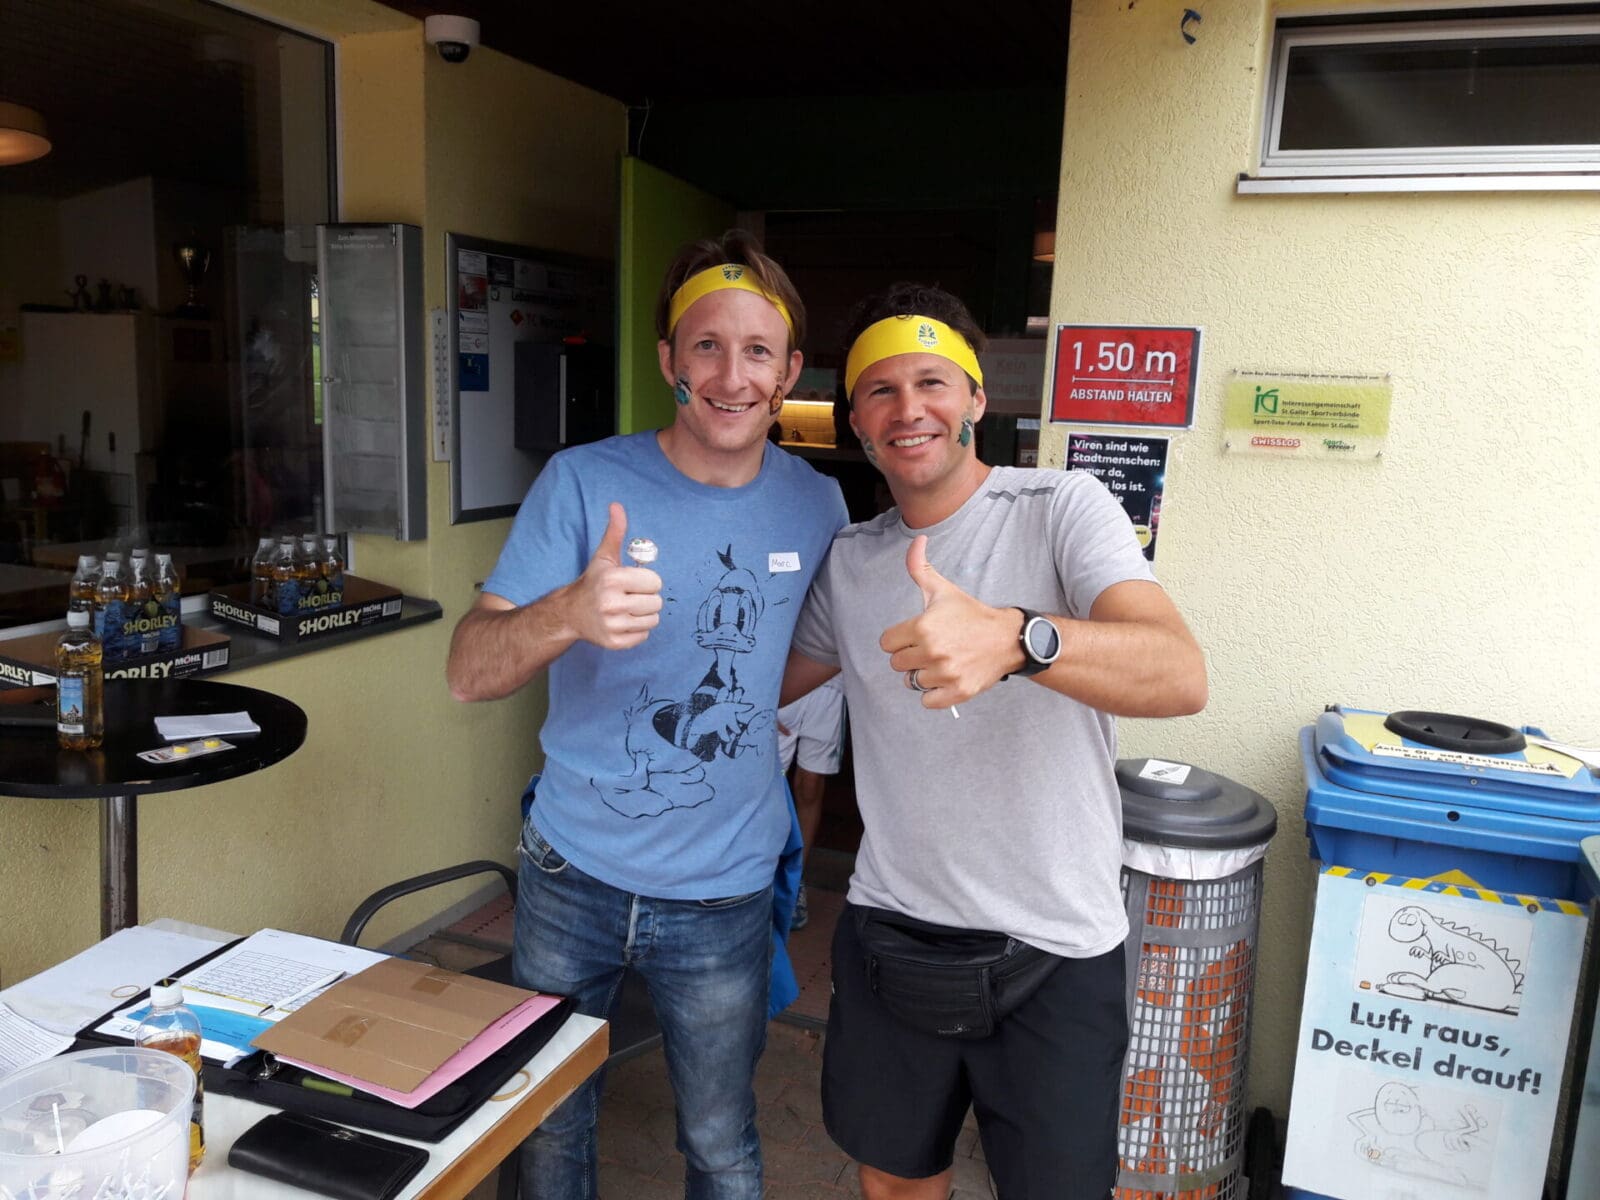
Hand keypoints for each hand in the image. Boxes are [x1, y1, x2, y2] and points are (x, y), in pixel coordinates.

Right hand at [568, 503, 662, 649]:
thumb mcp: (604, 557)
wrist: (569, 613)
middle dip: (646, 599)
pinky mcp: (614, 643)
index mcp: (613, 579)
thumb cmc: (593, 582)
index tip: (631, 583)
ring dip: (643, 615)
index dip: (646, 582)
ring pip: (652, 621)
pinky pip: (643, 636)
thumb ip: (615, 532)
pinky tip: (622, 622)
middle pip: (656, 603)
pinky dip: (636, 630)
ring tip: (626, 610)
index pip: (655, 582)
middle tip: (628, 597)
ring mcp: (612, 625)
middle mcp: (612, 603)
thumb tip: (617, 506)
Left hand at [879, 536, 1023, 707]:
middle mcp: (932, 652)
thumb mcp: (943, 590)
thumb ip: (920, 568)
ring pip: (912, 682)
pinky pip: (928, 701)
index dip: (899, 638)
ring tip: (941, 661)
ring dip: (922, 674)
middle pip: (897, 664)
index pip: (887, 643)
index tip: (916, 635)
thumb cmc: (971, 614)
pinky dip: (934, 693)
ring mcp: (946, 674)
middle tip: (931, 647)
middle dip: (910, 656)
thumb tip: (916, 540)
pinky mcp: (958, 692)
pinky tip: (946, 678)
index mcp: (923, 627)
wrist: (1007, 639)